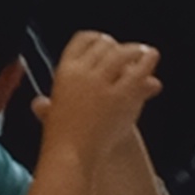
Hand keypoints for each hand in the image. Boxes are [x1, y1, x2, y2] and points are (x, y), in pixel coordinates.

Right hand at [33, 30, 161, 158]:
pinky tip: (151, 57)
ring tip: (145, 52)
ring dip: (135, 50)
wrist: (70, 155)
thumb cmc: (63, 138)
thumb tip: (42, 101)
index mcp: (64, 71)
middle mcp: (82, 71)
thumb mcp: (54, 111)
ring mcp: (101, 82)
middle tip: (129, 52)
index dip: (97, 39)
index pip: (82, 39)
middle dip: (118, 46)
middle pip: (105, 45)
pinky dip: (146, 61)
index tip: (106, 44)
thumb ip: (55, 100)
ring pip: (122, 55)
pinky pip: (137, 72)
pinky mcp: (120, 95)